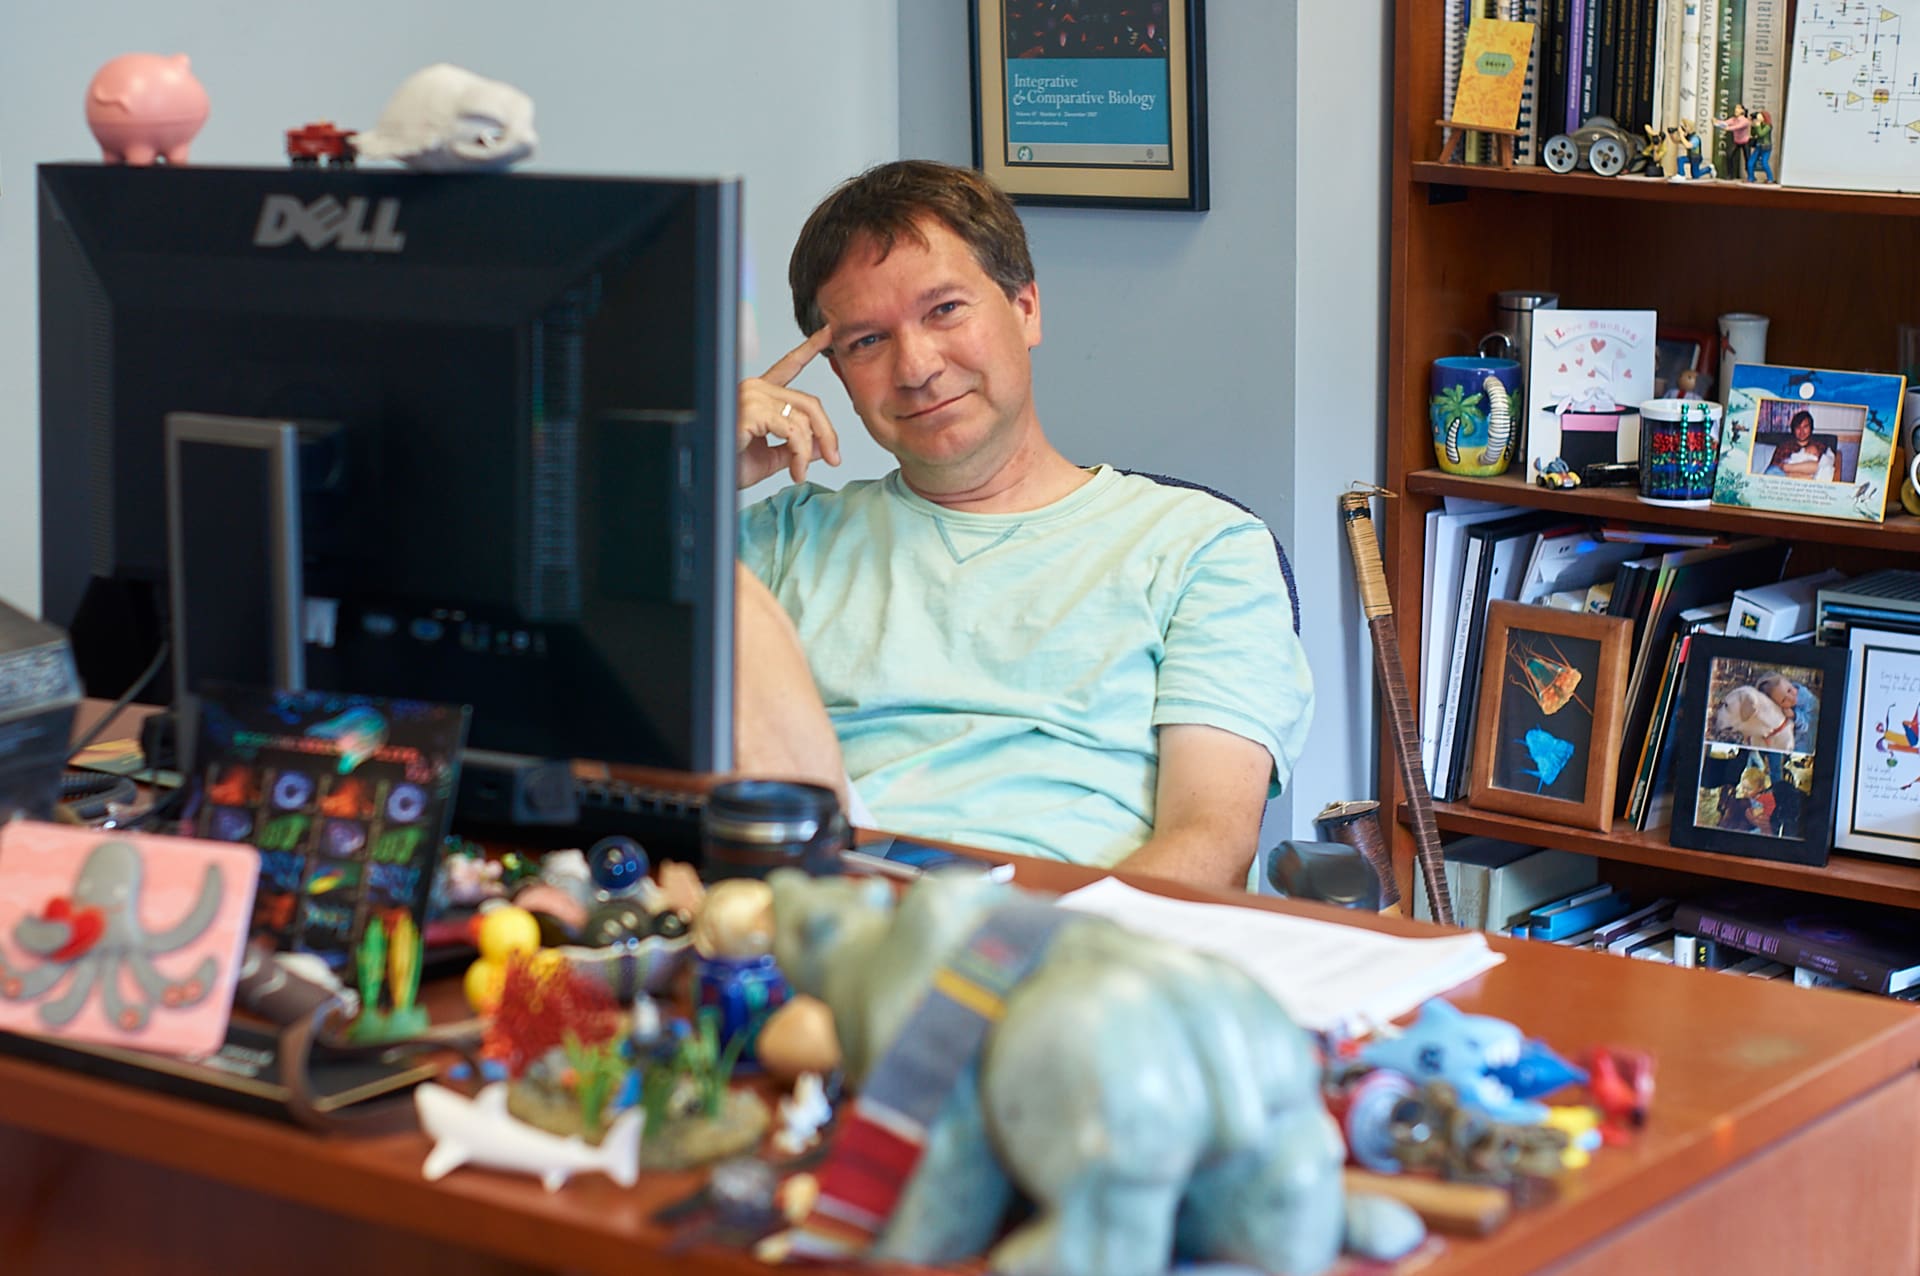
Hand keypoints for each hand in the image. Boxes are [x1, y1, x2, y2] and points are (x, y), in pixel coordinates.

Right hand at [738, 327, 841, 488]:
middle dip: (826, 432)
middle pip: (808, 402)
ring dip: (809, 451)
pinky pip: (794, 431)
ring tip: (800, 471)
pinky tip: (795, 469)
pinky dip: (800, 454)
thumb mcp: (771, 457)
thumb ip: (797, 447)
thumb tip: (822, 446)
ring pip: (804, 418)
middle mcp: (755, 388)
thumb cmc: (731, 464)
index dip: (810, 348)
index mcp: (759, 394)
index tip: (828, 333)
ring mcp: (752, 396)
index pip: (789, 365)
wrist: (710, 478)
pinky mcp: (751, 410)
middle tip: (833, 458)